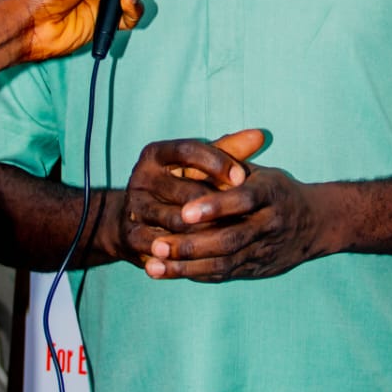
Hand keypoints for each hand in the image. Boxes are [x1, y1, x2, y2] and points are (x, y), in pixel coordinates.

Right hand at [117, 130, 264, 265]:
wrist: (136, 216)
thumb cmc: (178, 184)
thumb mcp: (198, 165)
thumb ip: (227, 151)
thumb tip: (260, 136)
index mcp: (155, 154)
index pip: (187, 150)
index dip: (217, 162)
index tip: (243, 177)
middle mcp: (141, 177)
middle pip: (185, 190)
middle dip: (216, 204)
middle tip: (245, 215)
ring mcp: (134, 207)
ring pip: (177, 221)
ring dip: (207, 231)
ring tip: (234, 236)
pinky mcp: (130, 234)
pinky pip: (164, 246)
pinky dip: (187, 252)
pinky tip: (212, 255)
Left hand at [144, 161, 326, 281]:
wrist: (316, 223)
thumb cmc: (275, 190)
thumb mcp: (256, 171)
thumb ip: (225, 167)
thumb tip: (186, 164)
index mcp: (270, 192)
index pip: (243, 200)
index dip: (214, 206)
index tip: (184, 211)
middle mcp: (269, 223)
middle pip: (230, 239)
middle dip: (192, 245)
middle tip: (157, 245)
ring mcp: (264, 250)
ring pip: (224, 263)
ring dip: (186, 267)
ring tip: (153, 265)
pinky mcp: (257, 269)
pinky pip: (224, 275)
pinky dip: (196, 274)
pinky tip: (170, 273)